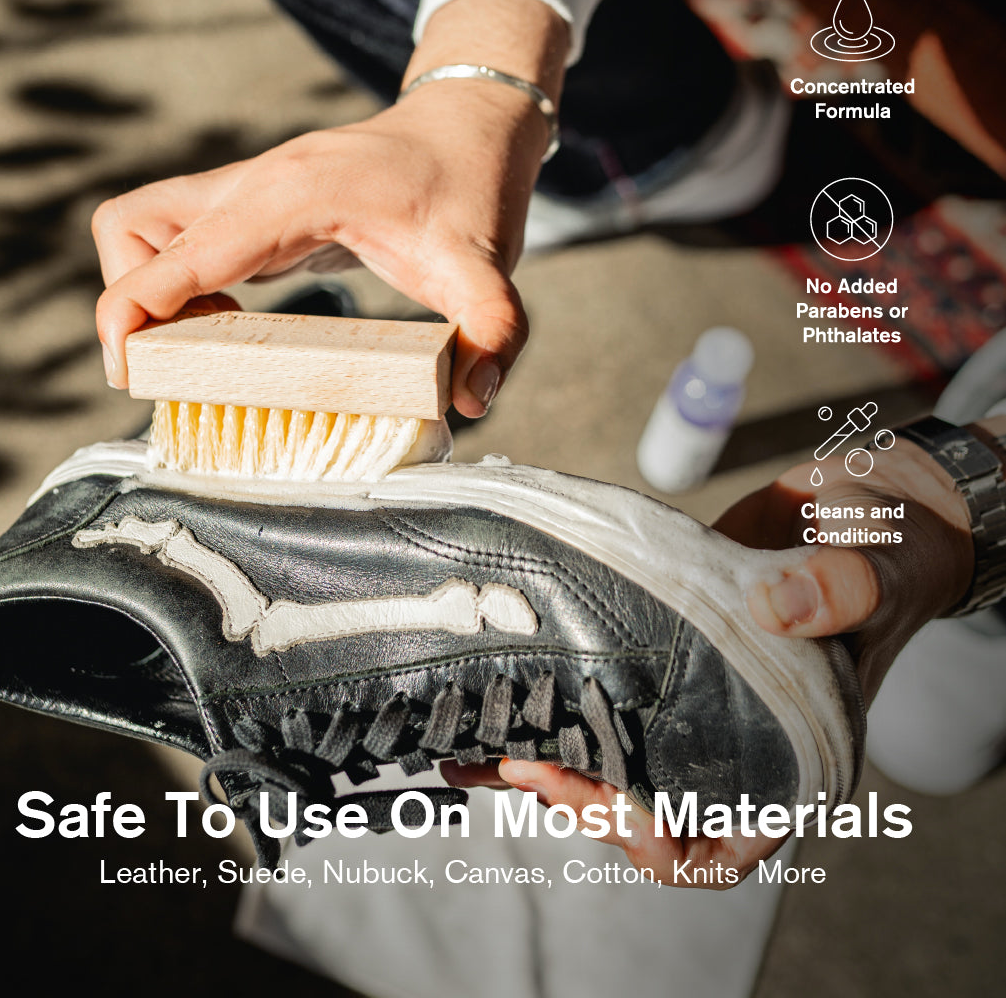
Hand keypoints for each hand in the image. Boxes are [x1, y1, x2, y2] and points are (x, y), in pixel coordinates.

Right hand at [92, 0, 567, 417]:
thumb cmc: (470, 185)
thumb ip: (491, 330)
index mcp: (291, 195)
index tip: (132, 373)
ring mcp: (248, 191)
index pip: (174, 251)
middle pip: (130, 229)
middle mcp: (254, 185)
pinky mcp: (254, 208)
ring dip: (152, 293)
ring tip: (214, 346)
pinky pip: (181, 243)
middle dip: (131, 304)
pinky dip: (181, 288)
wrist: (468, 125)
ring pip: (144, 229)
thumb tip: (471, 400)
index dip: (131, 313)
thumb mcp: (488, 266)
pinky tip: (233, 326)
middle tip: (181, 365)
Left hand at [448, 431, 976, 885]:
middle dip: (571, 794)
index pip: (716, 843)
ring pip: (603, 752)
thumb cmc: (887, 556)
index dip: (653, 841)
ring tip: (467, 738)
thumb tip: (776, 608)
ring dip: (535, 753)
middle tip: (510, 760)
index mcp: (790, 759)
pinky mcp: (656, 654)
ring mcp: (689, 700)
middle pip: (639, 805)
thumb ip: (837, 592)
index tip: (602, 801)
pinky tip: (493, 678)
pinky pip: (595, 690)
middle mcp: (732, 742)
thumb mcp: (875, 573)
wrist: (857, 510)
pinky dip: (546, 692)